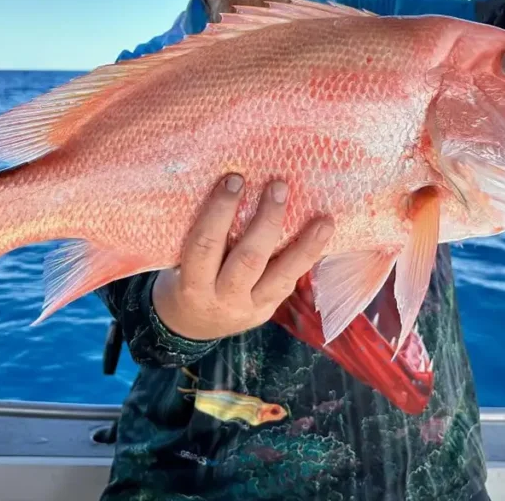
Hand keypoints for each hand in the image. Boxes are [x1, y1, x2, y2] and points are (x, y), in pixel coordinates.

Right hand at [152, 174, 333, 340]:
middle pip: (248, 260)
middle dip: (266, 221)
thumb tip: (230, 183)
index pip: (206, 245)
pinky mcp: (270, 309)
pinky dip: (308, 257)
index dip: (219, 211)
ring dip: (304, 246)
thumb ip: (201, 233)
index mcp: (193, 284)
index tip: (235, 179)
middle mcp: (223, 298)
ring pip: (281, 276)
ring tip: (323, 220)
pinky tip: (322, 235)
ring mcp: (251, 308)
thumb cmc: (185, 276)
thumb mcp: (181, 260)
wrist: (193, 324)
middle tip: (278, 186)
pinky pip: (291, 282)